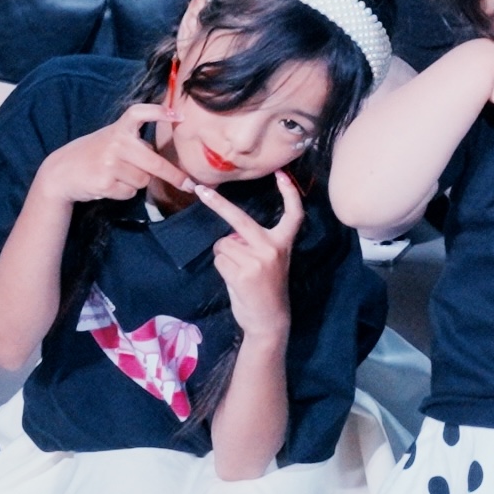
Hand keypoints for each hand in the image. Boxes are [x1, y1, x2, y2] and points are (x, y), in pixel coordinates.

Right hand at [37, 102, 196, 204]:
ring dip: (137, 183)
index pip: (138, 113)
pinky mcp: (105, 182)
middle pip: (154, 163)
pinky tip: (110, 185)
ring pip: (143, 180)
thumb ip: (134, 143)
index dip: (159, 112)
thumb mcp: (111, 139)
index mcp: (119, 128)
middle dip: (174, 176)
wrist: (62, 171)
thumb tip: (163, 159)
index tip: (179, 116)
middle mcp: (116, 143)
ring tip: (118, 176)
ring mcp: (110, 163)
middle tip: (189, 185)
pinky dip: (125, 193)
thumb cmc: (93, 154)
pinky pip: (130, 193)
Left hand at [199, 171, 305, 330]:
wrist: (270, 319)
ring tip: (238, 271)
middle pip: (239, 219)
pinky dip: (222, 267)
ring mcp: (256, 261)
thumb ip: (254, 243)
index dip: (288, 193)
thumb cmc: (267, 287)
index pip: (292, 214)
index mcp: (283, 243)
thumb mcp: (271, 260)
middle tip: (200, 190)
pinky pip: (219, 260)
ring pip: (223, 244)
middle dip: (218, 204)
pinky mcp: (241, 274)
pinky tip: (234, 279)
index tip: (281, 174)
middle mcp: (272, 248)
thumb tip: (230, 235)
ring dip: (224, 255)